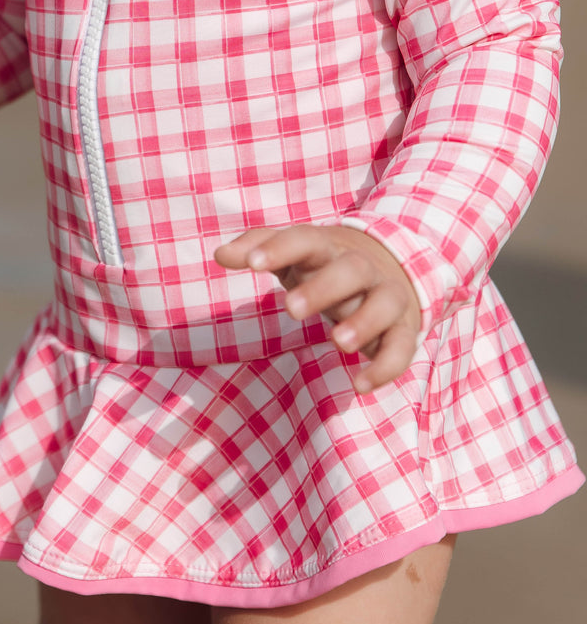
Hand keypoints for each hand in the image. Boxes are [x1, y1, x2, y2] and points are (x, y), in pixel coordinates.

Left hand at [214, 224, 421, 392]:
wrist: (393, 266)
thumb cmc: (325, 264)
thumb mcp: (293, 254)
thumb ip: (257, 248)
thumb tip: (220, 255)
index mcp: (328, 247)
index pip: (305, 239)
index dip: (279, 248)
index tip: (251, 263)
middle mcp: (363, 268)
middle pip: (350, 269)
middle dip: (323, 288)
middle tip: (290, 308)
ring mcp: (387, 296)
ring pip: (384, 304)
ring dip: (364, 322)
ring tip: (336, 342)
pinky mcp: (404, 329)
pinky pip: (403, 347)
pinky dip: (386, 366)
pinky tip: (360, 385)